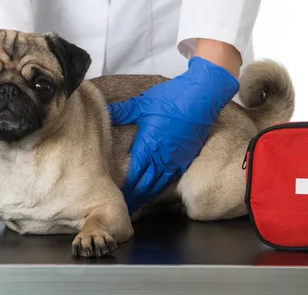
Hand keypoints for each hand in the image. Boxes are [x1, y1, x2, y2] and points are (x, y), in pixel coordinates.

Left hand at [107, 57, 239, 213]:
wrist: (202, 96)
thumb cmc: (172, 98)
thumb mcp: (142, 103)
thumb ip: (122, 111)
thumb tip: (105, 111)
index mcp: (149, 146)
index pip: (134, 175)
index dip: (126, 190)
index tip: (117, 200)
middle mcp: (162, 157)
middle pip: (146, 184)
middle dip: (135, 198)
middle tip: (125, 211)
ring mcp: (176, 159)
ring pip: (159, 184)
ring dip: (148, 196)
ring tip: (139, 207)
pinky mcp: (186, 156)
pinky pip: (172, 177)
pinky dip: (162, 187)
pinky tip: (157, 191)